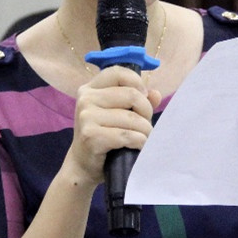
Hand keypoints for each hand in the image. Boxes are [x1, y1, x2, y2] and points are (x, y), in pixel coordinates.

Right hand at [66, 67, 160, 185]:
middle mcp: (85, 99)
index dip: (137, 82)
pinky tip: (138, 146)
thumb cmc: (103, 136)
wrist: (82, 165)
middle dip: (146, 111)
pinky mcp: (91, 136)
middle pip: (131, 94)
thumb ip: (137, 100)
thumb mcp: (117, 114)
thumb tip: (155, 94)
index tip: (144, 97)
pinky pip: (128, 135)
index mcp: (90, 88)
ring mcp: (86, 117)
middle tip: (145, 124)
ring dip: (145, 130)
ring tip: (144, 138)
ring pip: (132, 118)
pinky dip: (140, 142)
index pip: (118, 72)